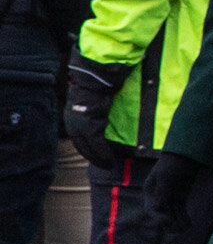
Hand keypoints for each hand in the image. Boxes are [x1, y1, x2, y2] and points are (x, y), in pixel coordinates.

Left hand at [64, 48, 129, 166]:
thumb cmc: (94, 86)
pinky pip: (98, 144)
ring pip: (90, 148)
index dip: (87, 151)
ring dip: (99, 158)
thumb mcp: (89, 103)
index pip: (78, 140)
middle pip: (82, 147)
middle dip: (93, 158)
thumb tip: (98, 121)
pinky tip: (110, 159)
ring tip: (108, 164)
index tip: (96, 158)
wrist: (94, 78)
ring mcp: (80, 126)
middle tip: (104, 165)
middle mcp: (72, 124)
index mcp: (71, 119)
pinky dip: (104, 153)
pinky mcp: (90, 126)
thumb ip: (91, 114)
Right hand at [143, 151, 201, 234]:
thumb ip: (162, 191)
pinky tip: (189, 224)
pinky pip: (180, 212)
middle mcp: (158, 196)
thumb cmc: (174, 162)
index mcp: (150, 190)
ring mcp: (169, 197)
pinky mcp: (180, 198)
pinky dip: (184, 219)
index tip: (167, 221)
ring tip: (185, 228)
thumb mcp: (166, 175)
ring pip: (171, 215)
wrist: (186, 154)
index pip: (151, 209)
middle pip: (160, 215)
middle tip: (178, 228)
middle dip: (169, 223)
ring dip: (177, 223)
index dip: (157, 217)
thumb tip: (156, 207)